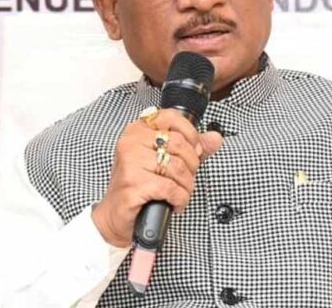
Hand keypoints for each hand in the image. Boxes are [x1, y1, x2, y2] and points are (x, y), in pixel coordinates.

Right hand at [91, 109, 222, 247]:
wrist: (117, 214)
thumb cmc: (138, 184)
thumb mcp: (164, 160)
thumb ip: (191, 147)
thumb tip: (214, 138)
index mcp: (137, 130)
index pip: (171, 117)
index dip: (190, 134)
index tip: (193, 150)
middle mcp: (131, 142)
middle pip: (179, 144)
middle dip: (191, 166)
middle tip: (185, 177)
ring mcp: (130, 162)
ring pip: (177, 168)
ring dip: (186, 186)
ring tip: (179, 192)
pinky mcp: (133, 184)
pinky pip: (171, 188)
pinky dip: (179, 198)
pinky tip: (174, 202)